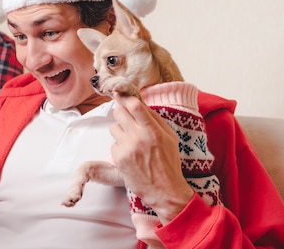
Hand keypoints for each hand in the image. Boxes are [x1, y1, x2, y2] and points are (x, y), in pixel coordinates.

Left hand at [110, 93, 193, 223]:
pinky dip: (120, 148)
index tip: (119, 93)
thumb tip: (140, 104)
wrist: (165, 190)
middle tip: (127, 119)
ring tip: (132, 142)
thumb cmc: (169, 163)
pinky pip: (113, 144)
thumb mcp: (170, 138)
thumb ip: (155, 120)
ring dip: (120, 131)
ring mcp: (127, 148)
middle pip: (119, 112)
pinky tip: (131, 156)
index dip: (124, 97)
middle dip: (121, 113)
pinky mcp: (118, 158)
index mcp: (153, 130)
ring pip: (113, 127)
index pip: (134, 106)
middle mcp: (138, 137)